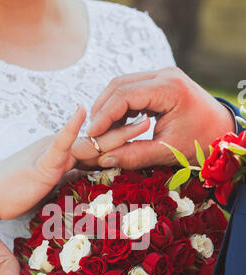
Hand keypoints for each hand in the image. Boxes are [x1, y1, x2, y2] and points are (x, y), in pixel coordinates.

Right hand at [0, 106, 148, 220]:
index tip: (148, 134)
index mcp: (70, 153)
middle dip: (130, 130)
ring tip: (143, 122)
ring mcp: (54, 150)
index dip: (125, 139)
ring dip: (117, 131)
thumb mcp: (55, 186)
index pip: (102, 145)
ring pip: (90, 140)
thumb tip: (91, 180)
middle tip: (157, 121)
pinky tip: (85, 112)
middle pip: (102, 138)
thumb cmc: (21, 193)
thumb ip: (73, 179)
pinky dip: (72, 128)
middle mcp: (64, 146)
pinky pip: (61, 142)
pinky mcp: (43, 159)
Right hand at [87, 67, 235, 168]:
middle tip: (92, 133)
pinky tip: (115, 125)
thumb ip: (135, 155)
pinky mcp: (160, 82)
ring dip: (108, 107)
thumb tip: (104, 159)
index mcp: (170, 88)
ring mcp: (162, 75)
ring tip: (101, 131)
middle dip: (102, 109)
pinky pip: (132, 89)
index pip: (125, 95)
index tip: (92, 134)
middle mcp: (165, 74)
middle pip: (119, 84)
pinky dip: (120, 106)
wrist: (222, 131)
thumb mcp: (167, 152)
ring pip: (123, 85)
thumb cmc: (200, 143)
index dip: (104, 114)